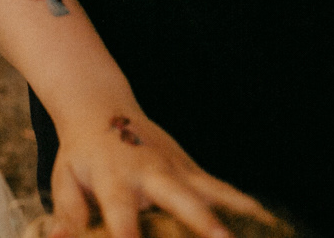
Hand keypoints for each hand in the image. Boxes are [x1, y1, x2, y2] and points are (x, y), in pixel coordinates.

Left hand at [50, 112, 269, 237]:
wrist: (101, 109)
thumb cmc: (81, 155)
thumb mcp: (64, 179)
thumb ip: (68, 211)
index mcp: (113, 179)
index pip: (122, 215)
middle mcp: (149, 173)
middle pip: (178, 198)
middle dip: (200, 222)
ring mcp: (175, 168)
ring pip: (208, 190)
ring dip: (233, 212)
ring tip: (259, 233)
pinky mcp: (191, 168)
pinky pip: (221, 187)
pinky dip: (244, 203)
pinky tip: (269, 220)